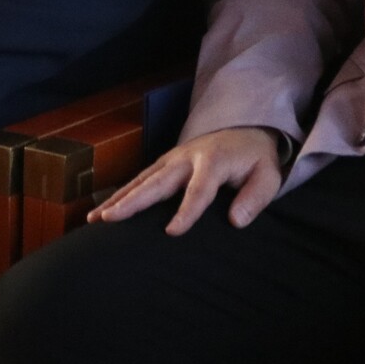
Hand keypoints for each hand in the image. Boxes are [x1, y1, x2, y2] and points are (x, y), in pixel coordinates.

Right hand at [88, 127, 281, 235]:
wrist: (246, 131)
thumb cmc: (256, 161)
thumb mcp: (268, 177)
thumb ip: (254, 198)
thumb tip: (236, 221)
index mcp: (214, 161)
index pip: (199, 189)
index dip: (186, 211)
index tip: (171, 232)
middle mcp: (187, 157)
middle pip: (158, 181)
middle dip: (133, 201)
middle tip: (111, 219)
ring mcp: (172, 159)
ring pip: (142, 180)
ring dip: (118, 199)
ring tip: (96, 219)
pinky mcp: (164, 163)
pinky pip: (140, 179)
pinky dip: (120, 195)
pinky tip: (102, 212)